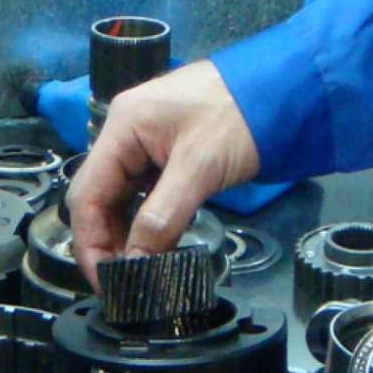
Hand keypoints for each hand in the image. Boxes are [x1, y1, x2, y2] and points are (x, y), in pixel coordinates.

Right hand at [67, 60, 259, 289]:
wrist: (286, 89)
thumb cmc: (242, 113)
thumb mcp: (200, 166)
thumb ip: (162, 217)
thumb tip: (136, 262)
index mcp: (121, 128)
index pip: (86, 195)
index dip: (90, 243)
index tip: (104, 281)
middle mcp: (124, 135)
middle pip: (98, 200)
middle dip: (106, 243)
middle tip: (124, 283)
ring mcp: (145, 146)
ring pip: (121, 201)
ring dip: (127, 237)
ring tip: (140, 271)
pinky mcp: (166, 157)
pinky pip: (144, 197)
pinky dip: (147, 224)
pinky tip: (156, 247)